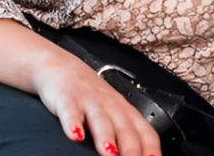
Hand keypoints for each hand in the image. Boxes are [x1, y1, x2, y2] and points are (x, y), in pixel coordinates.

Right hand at [32, 51, 162, 155]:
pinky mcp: (68, 98)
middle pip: (125, 129)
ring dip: (106, 138)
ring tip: (109, 154)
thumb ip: (125, 137)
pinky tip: (74, 135)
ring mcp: (90, 101)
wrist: (62, 66)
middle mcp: (111, 106)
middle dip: (131, 150)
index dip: (151, 149)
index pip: (145, 133)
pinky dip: (73, 124)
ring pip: (101, 120)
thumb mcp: (113, 113)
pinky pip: (71, 111)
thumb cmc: (91, 96)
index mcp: (126, 112)